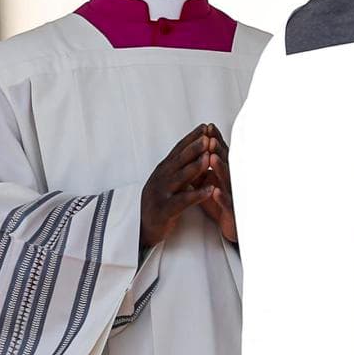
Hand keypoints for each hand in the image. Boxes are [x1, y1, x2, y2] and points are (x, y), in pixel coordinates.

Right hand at [139, 123, 223, 249]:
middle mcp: (161, 178)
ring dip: (195, 167)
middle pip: (179, 160)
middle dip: (194, 147)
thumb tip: (198, 151)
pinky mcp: (164, 210)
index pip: (178, 150)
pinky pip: (182, 201)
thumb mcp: (170, 182)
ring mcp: (161, 193)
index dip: (191, 138)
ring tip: (209, 157)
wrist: (143, 227)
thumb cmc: (161, 202)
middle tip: (208, 136)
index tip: (205, 127)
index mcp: (164, 170)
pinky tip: (210, 190)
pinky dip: (197, 195)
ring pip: (180, 178)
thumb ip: (181, 169)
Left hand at [200, 141, 237, 243]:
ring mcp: (233, 196)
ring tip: (212, 158)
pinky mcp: (232, 212)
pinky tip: (215, 192)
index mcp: (222, 174)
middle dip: (218, 150)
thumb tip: (192, 152)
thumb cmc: (220, 204)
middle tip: (210, 138)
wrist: (230, 227)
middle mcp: (230, 182)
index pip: (219, 154)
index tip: (207, 127)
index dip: (214, 141)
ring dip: (220, 169)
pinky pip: (228, 203)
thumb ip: (201, 169)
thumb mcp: (208, 183)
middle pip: (225, 163)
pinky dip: (222, 197)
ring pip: (228, 180)